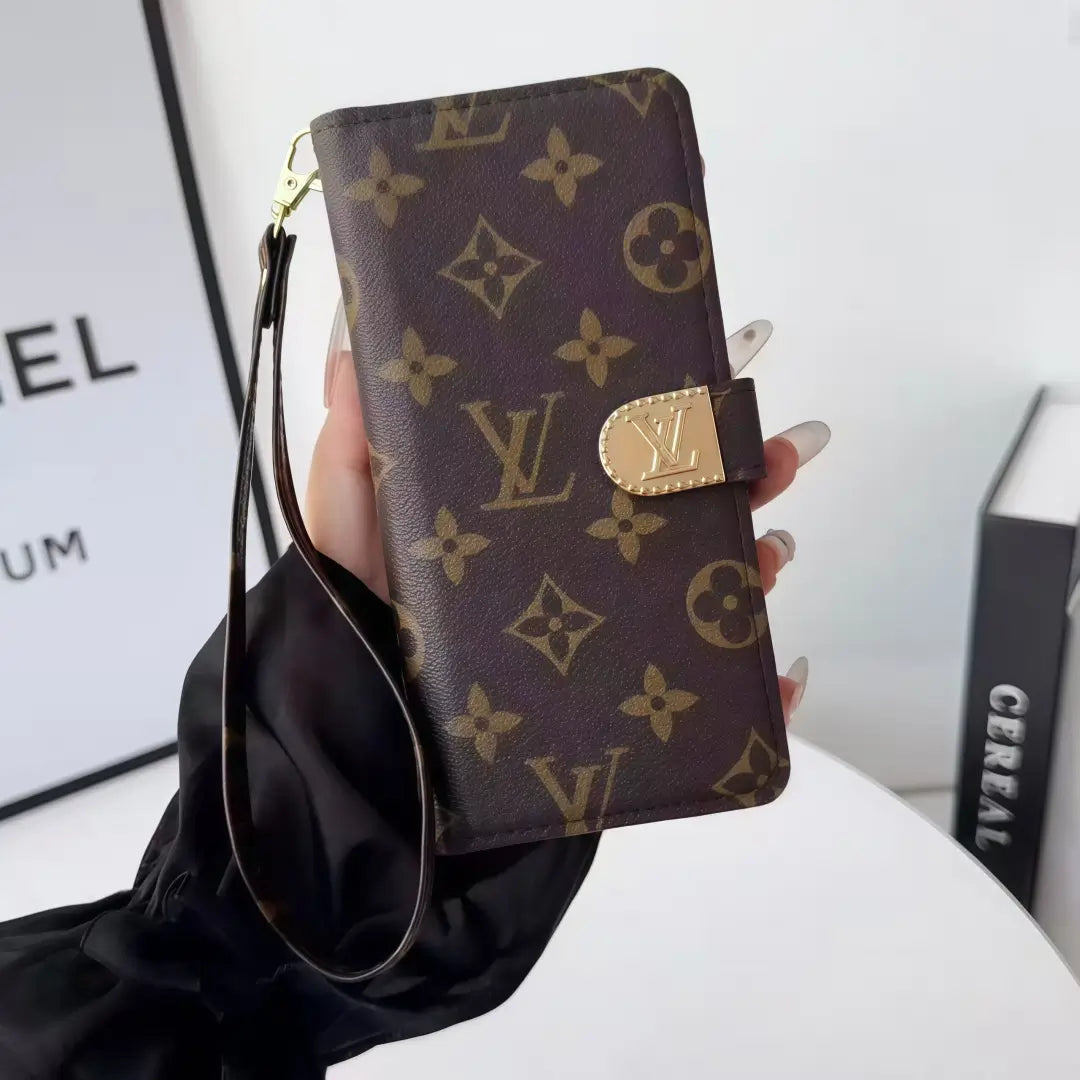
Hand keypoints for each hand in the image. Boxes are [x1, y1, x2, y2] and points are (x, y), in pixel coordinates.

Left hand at [306, 305, 828, 722]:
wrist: (362, 744)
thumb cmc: (353, 625)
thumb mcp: (344, 524)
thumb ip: (354, 445)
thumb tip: (357, 342)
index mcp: (531, 515)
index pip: (612, 449)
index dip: (670, 411)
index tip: (719, 369)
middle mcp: (577, 564)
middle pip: (678, 507)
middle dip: (743, 474)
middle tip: (783, 453)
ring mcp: (603, 631)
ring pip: (703, 586)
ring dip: (759, 563)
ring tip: (774, 552)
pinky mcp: (615, 703)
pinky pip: (705, 698)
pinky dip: (758, 687)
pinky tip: (785, 673)